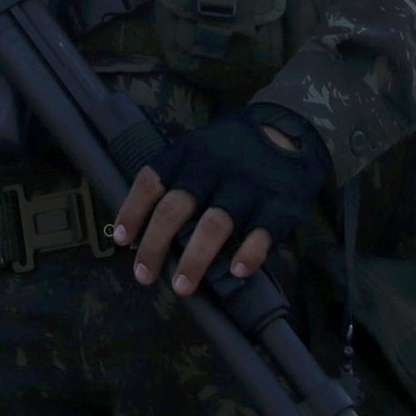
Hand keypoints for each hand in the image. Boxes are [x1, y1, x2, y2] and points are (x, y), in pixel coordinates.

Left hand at [113, 105, 327, 297]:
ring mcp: (248, 185)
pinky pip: (261, 233)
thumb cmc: (234, 147)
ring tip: (182, 287)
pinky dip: (248, 254)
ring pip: (214, 225)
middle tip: (144, 275)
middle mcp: (214, 166)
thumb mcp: (201, 147)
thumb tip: (144, 225)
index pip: (151, 181)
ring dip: (194, 260)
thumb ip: (178, 177)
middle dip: (155, 246)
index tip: (123, 240)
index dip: (133, 212)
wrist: (292, 128)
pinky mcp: (279, 203)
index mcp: (189, 151)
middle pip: (175, 208)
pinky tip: (236, 272)